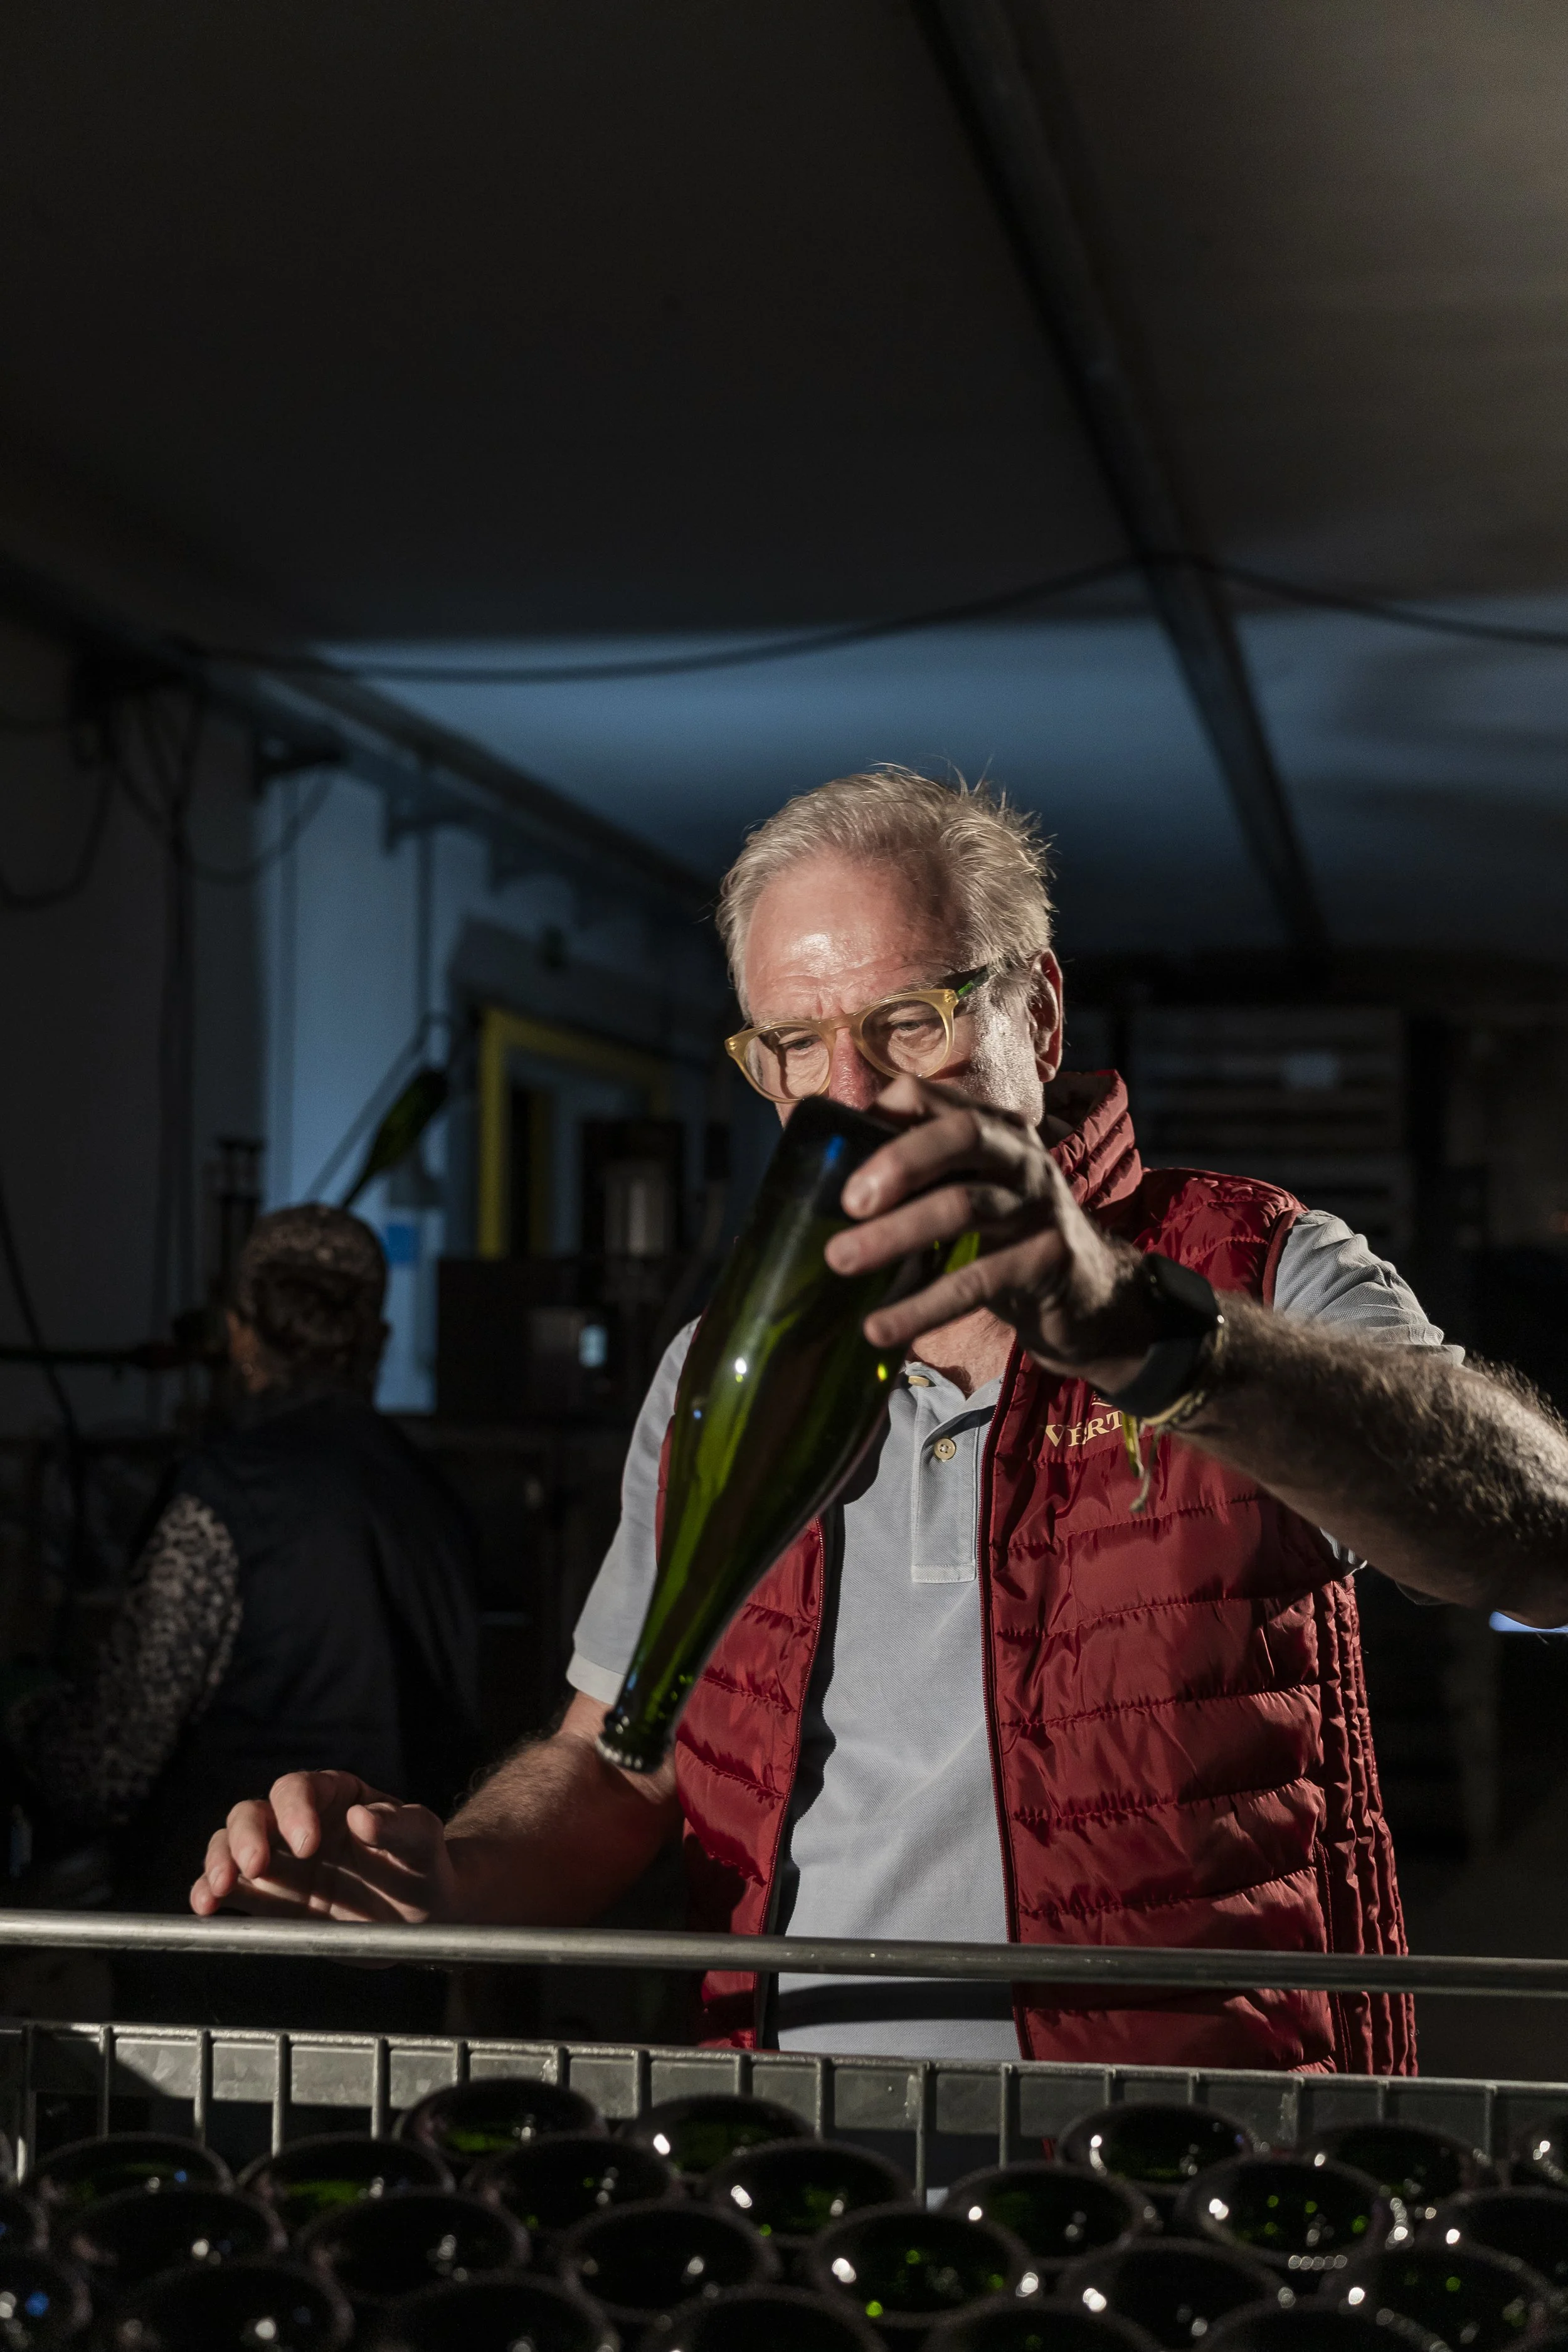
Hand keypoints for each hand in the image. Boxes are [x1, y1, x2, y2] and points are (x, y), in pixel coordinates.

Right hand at [190, 1770, 455, 1927]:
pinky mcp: (268, 1898)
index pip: (299, 1789)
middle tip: (258, 1867)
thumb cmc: (423, 1863)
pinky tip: (207, 1907)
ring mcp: (279, 1859)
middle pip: (253, 1814)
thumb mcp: (423, 1841)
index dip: (294, 1810)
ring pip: (230, 1846)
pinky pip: (230, 1889)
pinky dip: (210, 1894)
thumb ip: (397, 1826)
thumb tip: (361, 1818)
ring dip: (219, 1862)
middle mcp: (297, 1821)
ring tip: (220, 1888)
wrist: (421, 1914)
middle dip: (248, 1837)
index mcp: (334, 1795)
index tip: (307, 1844)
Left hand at [823, 1075, 1158, 1388]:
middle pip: (961, 1135)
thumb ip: (917, 1179)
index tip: (835, 1154)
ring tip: (840, 1262)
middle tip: (847, 1202)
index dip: (882, 1115)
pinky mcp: (1050, 1260)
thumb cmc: (1006, 1241)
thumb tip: (820, 1176)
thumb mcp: (968, 1196)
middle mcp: (1021, 1156)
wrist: (1091, 1299)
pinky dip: (924, 1305)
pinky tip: (880, 1327)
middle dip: (898, 1162)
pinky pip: (980, 1279)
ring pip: (965, 1205)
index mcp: (993, 1130)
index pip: (932, 1098)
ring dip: (895, 1235)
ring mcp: (1042, 1205)